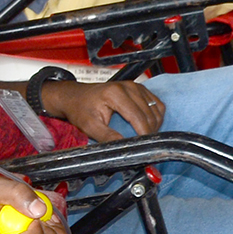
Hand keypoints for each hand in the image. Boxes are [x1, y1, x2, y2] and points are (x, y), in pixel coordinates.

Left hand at [43, 76, 166, 140]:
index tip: (143, 147)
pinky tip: (146, 125)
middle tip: (140, 144)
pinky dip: (156, 117)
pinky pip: (157, 104)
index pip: (139, 117)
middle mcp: (128, 87)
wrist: (75, 96)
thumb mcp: (89, 126)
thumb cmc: (80, 109)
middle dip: (149, 132)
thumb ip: (107, 137)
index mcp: (115, 94)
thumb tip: (125, 147)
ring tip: (142, 136)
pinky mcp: (140, 88)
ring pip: (157, 110)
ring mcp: (135, 86)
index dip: (144, 134)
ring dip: (154, 125)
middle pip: (150, 115)